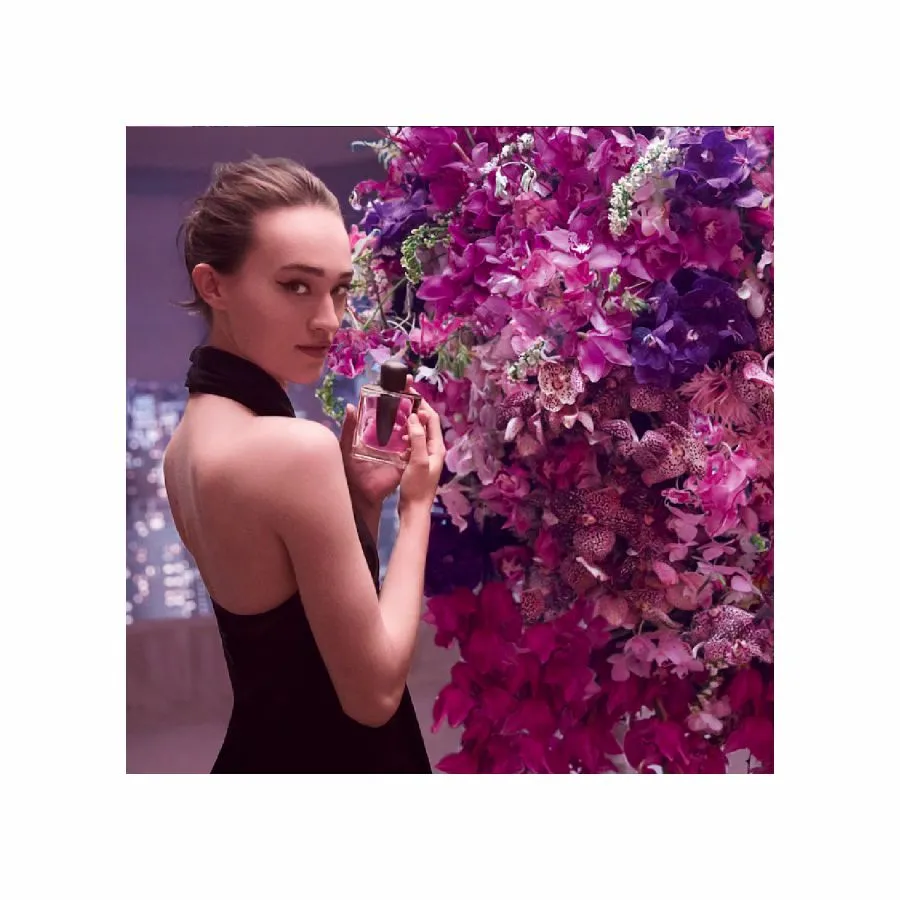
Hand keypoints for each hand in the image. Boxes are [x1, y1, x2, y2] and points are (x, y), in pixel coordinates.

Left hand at [339, 374, 416, 507]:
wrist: (360, 492)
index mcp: (376, 430)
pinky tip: (423, 425)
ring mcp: (399, 446)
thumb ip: (349, 427)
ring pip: (412, 427)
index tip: (402, 380)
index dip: (394, 395)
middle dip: (409, 401)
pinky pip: (415, 446)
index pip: (387, 408)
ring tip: (421, 405)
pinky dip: (420, 436)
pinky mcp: (406, 458)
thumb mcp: (346, 445)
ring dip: (417, 416)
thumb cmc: (351, 469)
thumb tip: (350, 406)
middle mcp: (389, 435)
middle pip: (402, 414)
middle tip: (413, 388)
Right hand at [398, 393, 445, 513]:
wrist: (414, 509)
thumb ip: (417, 438)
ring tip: (396, 414)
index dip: (422, 404)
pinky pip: (411, 442)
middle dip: (415, 410)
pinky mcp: (416, 461)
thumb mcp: (417, 460)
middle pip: (425, 423)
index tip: (410, 393)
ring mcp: (424, 455)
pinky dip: (404, 435)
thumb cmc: (417, 487)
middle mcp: (433, 449)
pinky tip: (394, 435)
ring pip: (417, 432)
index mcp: (437, 447)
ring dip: (408, 422)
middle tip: (401, 399)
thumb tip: (414, 416)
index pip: (432, 418)